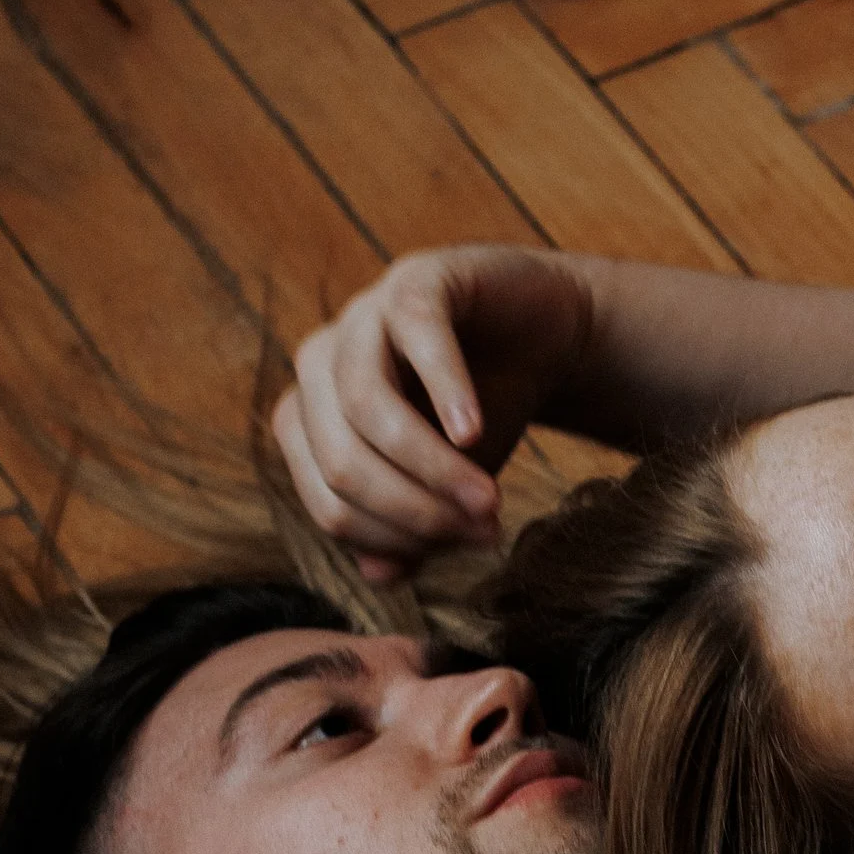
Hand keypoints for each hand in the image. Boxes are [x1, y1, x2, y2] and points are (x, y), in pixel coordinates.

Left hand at [272, 245, 594, 581]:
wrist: (542, 337)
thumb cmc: (485, 412)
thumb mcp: (446, 485)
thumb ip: (409, 532)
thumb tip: (380, 575)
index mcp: (311, 419)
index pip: (328, 503)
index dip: (395, 538)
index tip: (466, 548)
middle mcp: (321, 363)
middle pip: (341, 460)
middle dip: (415, 509)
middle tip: (484, 530)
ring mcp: (364, 315)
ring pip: (367, 406)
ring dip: (432, 466)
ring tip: (489, 499)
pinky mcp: (419, 278)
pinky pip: (416, 335)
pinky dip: (444, 390)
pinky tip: (475, 432)